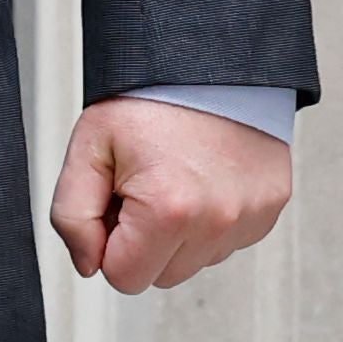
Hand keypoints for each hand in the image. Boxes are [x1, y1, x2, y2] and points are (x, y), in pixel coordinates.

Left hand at [50, 96, 292, 292]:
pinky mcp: (270, 212)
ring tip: (170, 177)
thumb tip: (89, 264)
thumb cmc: (147, 101)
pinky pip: (226, 241)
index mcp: (169, 211)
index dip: (107, 244)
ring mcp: (251, 219)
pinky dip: (207, 221)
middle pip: (161, 275)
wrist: (207, 63)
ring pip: (195, 262)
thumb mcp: (87, 148)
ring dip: (176, 233)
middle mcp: (219, 223)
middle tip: (138, 186)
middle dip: (141, 241)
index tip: (112, 202)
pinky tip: (198, 179)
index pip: (124, 278)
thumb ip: (72, 216)